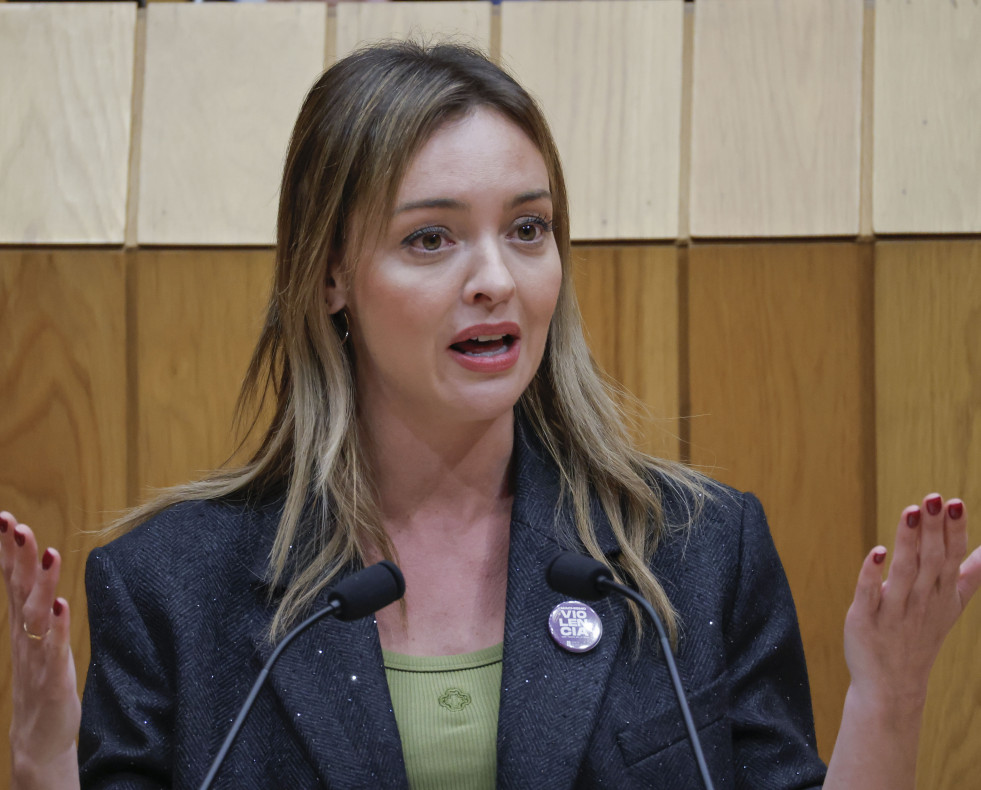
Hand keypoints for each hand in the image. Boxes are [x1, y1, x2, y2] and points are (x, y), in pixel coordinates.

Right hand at [1, 511, 80, 789]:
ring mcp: (37, 655)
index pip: (12, 579)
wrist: (40, 740)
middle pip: (19, 589)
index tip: (3, 518)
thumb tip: (38, 567)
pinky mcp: (53, 677)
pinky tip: (61, 605)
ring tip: (46, 553)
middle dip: (17, 556)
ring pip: (37, 613)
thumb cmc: (42, 683)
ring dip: (41, 583)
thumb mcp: (38, 638)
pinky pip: (54, 647)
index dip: (7, 550)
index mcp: (23, 624)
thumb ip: (37, 606)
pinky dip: (56, 626)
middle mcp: (25, 636)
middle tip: (14, 524)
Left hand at [844, 494, 980, 708]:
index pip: (952, 558)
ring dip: (907, 543)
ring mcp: (894, 612)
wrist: (892, 687)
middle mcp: (922, 602)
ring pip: (903, 573)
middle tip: (932, 498)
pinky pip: (869, 595)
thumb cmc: (920, 638)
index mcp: (941, 595)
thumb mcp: (950, 607)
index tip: (954, 502)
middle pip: (931, 560)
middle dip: (933, 529)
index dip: (954, 530)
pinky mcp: (865, 621)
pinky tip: (876, 552)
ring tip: (910, 512)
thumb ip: (969, 576)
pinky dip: (872, 575)